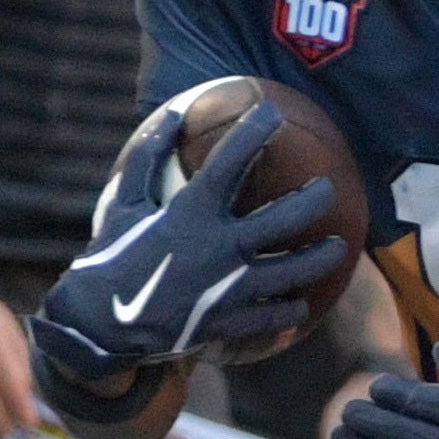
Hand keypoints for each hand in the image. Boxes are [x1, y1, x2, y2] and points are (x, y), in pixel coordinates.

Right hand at [31, 88, 352, 388]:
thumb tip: (172, 114)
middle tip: (327, 189)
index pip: (231, 162)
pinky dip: (292, 308)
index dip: (254, 132)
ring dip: (321, 257)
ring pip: (294, 270)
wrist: (100, 326)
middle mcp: (218, 247)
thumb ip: (148, 157)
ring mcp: (229, 287)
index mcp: (191, 213)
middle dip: (315, 199)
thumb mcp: (124, 203)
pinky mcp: (230, 321)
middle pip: (286, 218)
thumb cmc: (112, 256)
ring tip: (337, 246)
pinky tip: (301, 300)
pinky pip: (275, 315)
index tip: (272, 112)